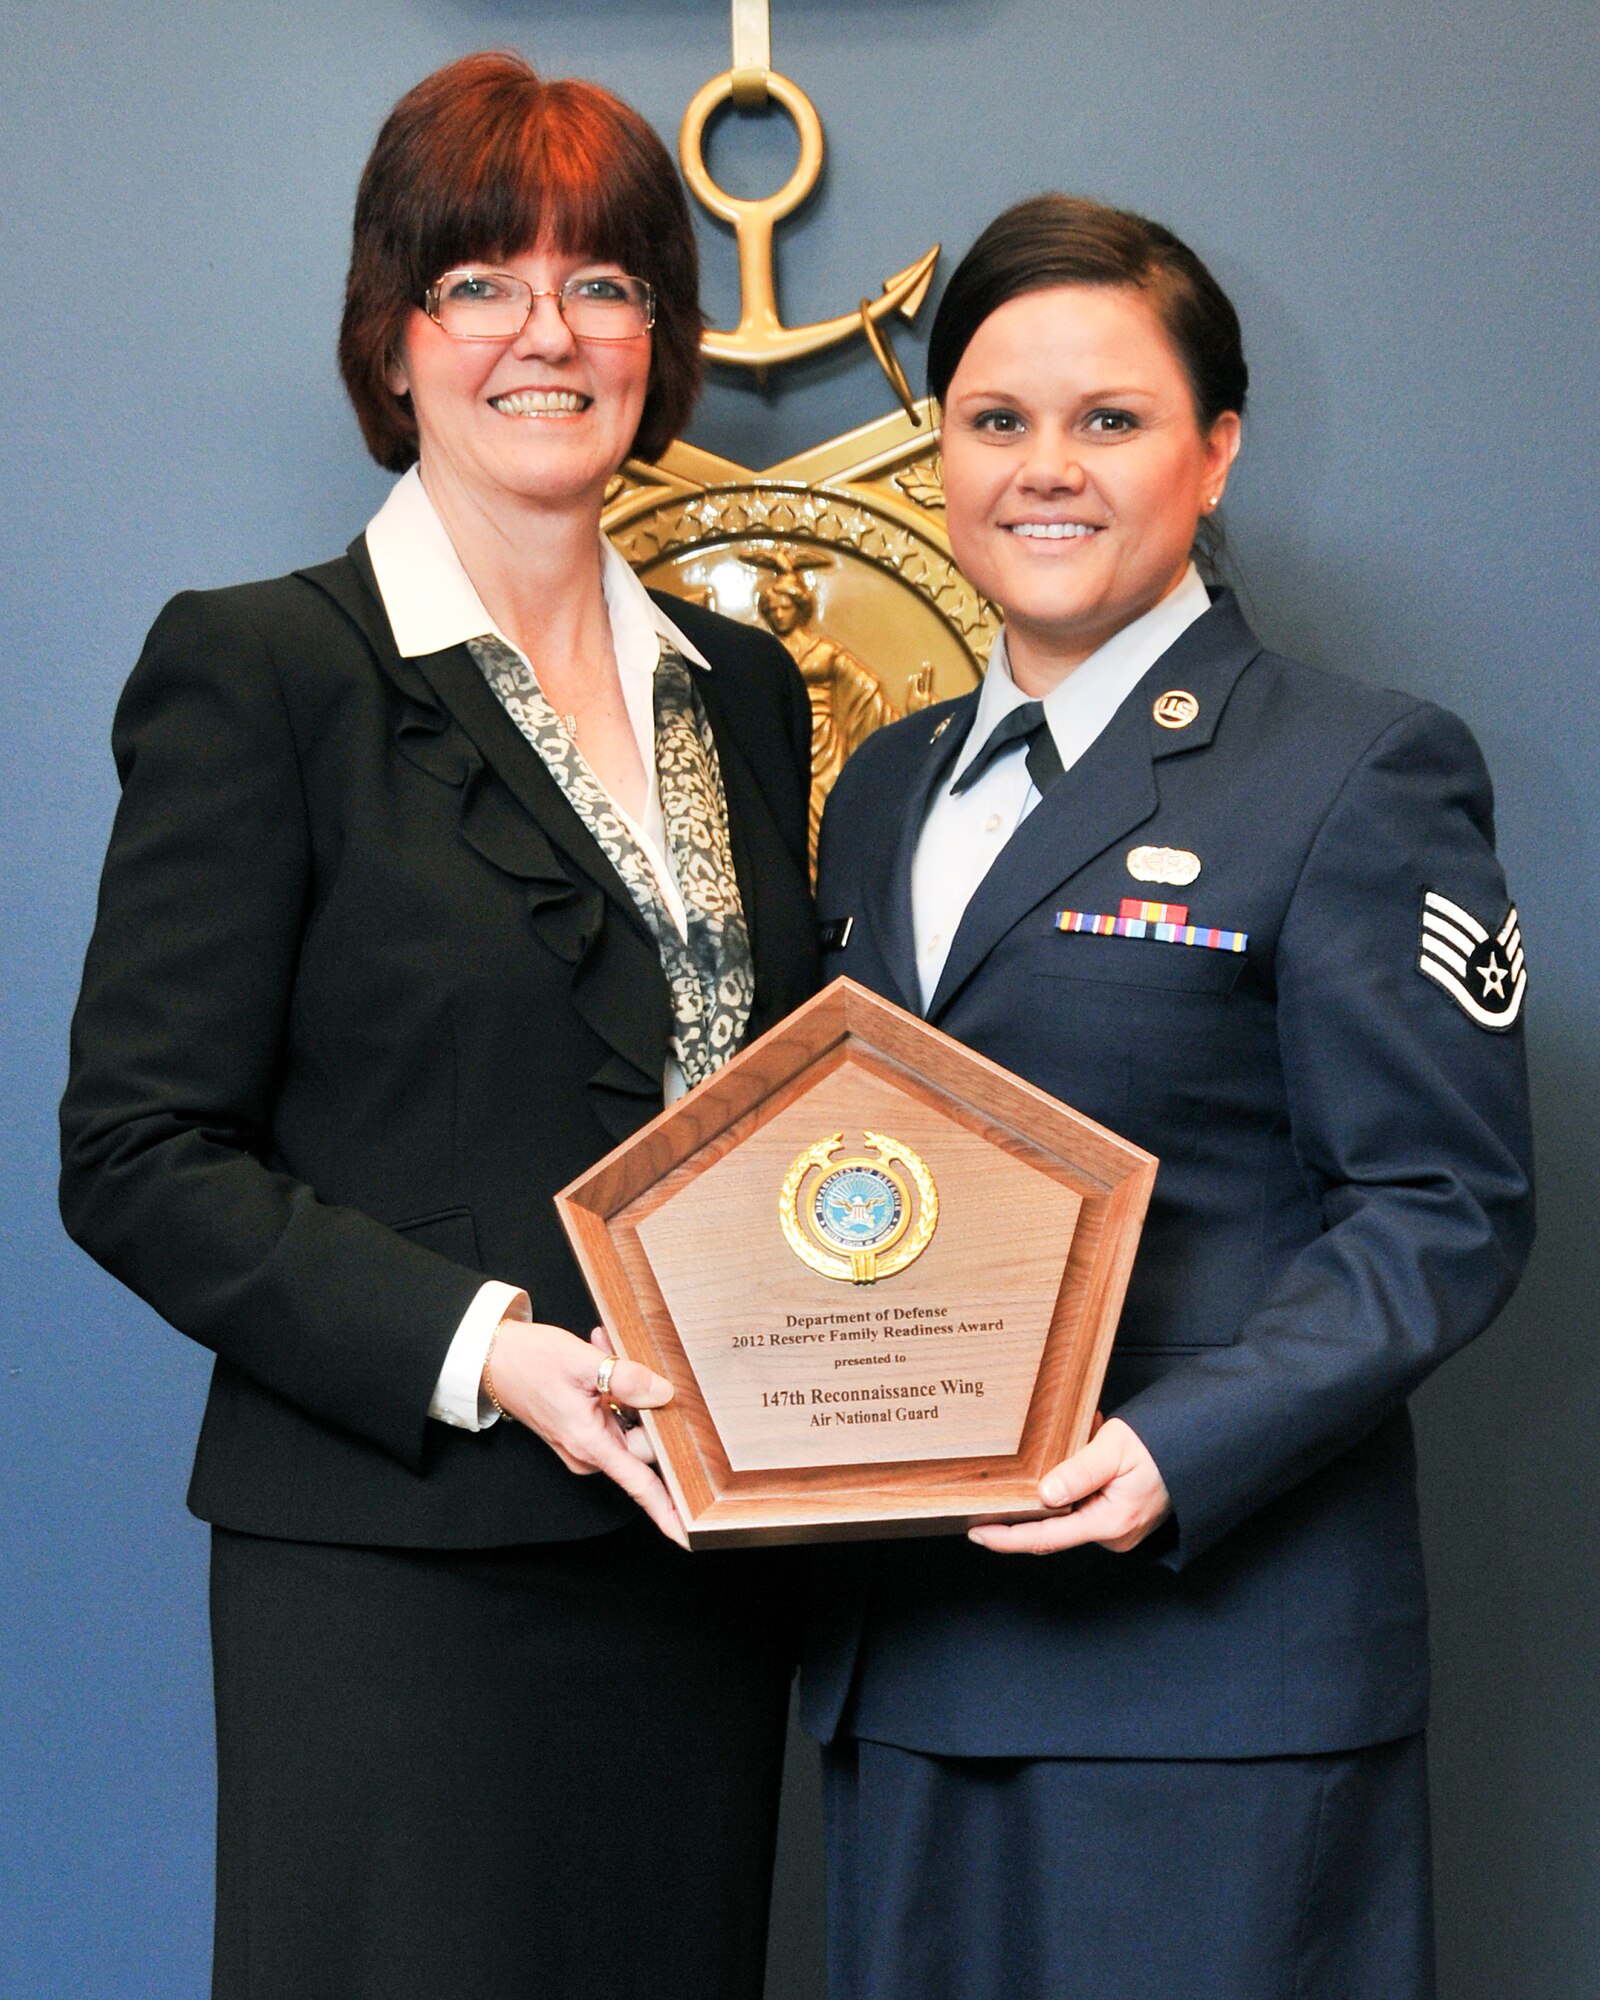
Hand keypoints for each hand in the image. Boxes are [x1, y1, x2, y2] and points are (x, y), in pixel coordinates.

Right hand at [485, 1318, 687, 1547]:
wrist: (492, 1359)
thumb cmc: (529, 1361)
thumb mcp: (581, 1362)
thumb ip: (625, 1378)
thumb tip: (662, 1393)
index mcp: (590, 1444)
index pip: (639, 1484)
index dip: (666, 1510)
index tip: (689, 1533)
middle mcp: (588, 1452)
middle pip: (644, 1442)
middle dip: (645, 1399)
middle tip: (625, 1361)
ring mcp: (585, 1444)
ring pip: (629, 1422)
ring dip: (625, 1388)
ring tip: (604, 1355)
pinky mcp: (581, 1431)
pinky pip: (613, 1416)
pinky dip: (612, 1389)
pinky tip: (600, 1360)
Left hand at [968, 1417, 1170, 1555]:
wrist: (1198, 1451)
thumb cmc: (1161, 1448)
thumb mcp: (1114, 1450)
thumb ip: (1078, 1472)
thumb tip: (1044, 1495)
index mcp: (1109, 1523)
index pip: (1046, 1538)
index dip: (1008, 1538)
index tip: (977, 1533)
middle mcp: (1112, 1536)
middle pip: (1053, 1525)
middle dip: (1036, 1495)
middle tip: (1034, 1460)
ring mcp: (1116, 1532)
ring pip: (1069, 1512)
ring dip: (1062, 1482)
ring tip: (1079, 1443)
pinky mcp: (1118, 1521)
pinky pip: (1084, 1505)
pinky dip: (1077, 1483)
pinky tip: (1087, 1452)